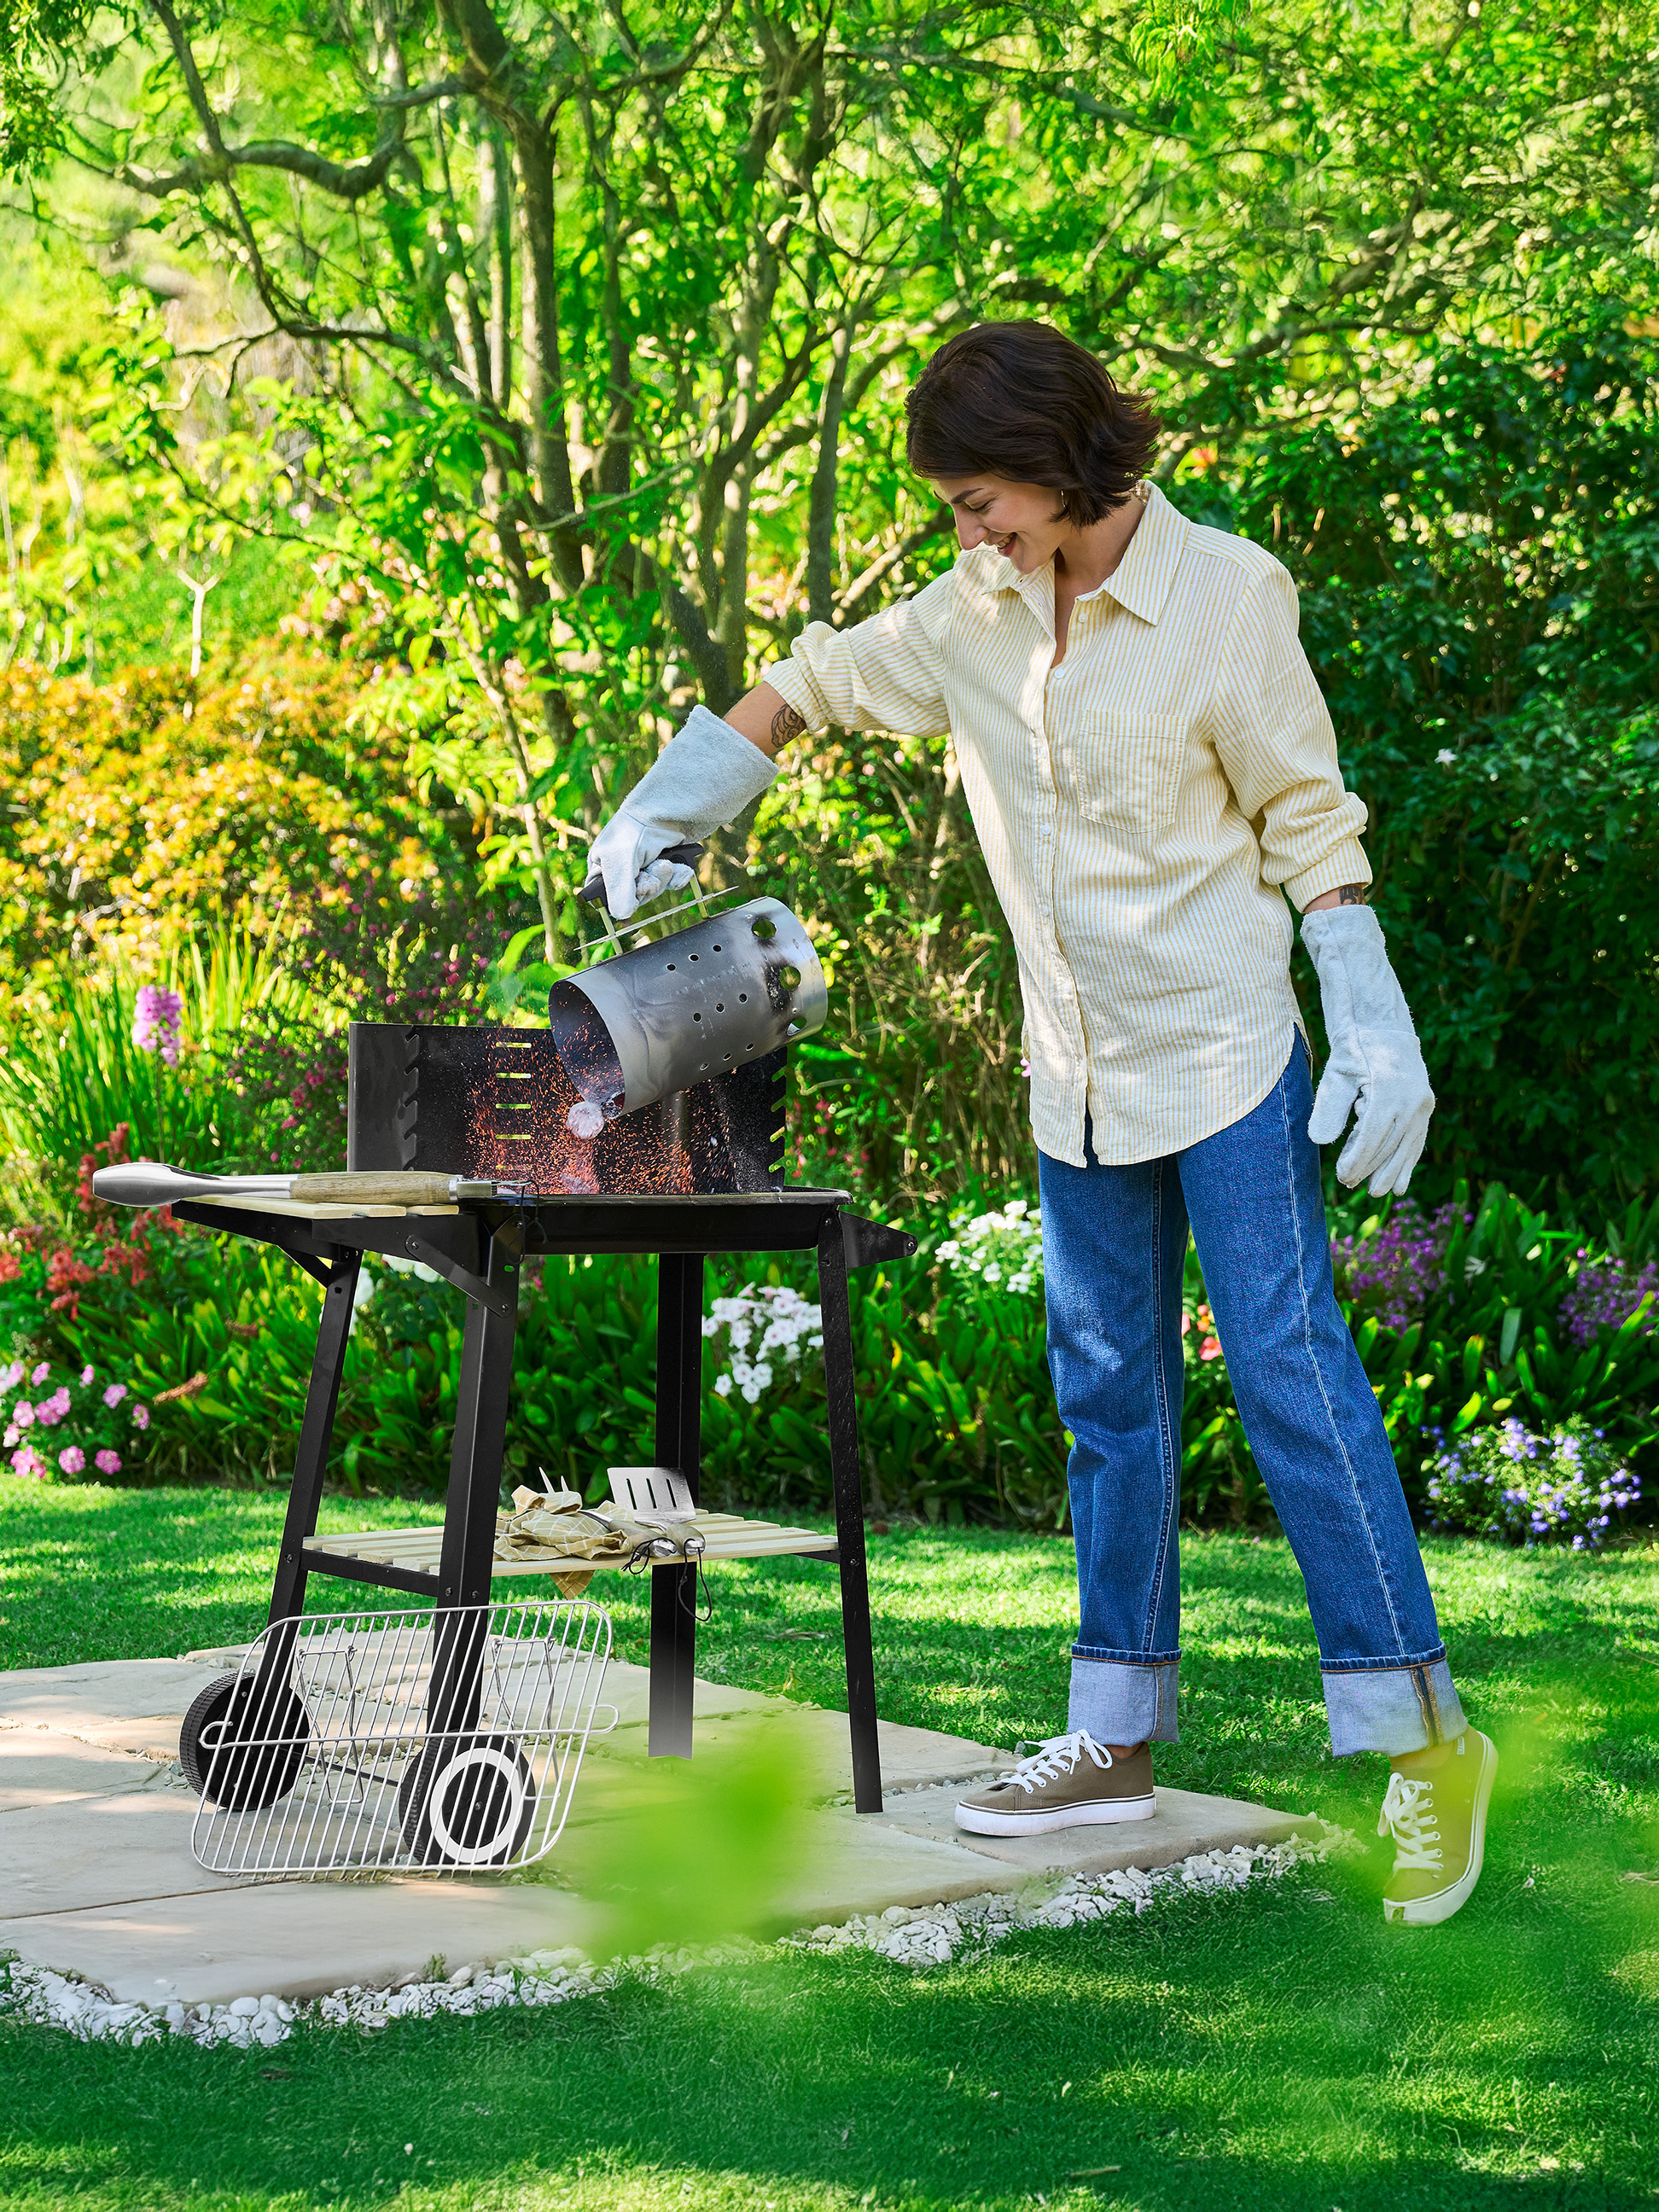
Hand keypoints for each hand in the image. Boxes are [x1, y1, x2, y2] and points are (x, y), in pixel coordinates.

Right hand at [585, 703, 778, 920]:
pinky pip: (674, 882)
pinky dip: (679, 877)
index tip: (636, 888)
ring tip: (667, 863)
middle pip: (635, 896)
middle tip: (655, 872)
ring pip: (656, 889)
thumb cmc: (641, 825)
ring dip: (664, 880)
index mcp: (603, 862)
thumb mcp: (622, 858)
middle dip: (648, 886)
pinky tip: (682, 867)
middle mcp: (624, 864)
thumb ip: (619, 889)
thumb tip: (621, 916)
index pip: (605, 896)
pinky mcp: (671, 860)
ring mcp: (648, 862)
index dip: (622, 898)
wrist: (678, 802)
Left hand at [1302, 906, 1434, 1195]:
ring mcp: (1423, 1104)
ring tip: (1377, 1192)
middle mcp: (1411, 1100)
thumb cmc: (1354, 1048)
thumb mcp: (1336, 1073)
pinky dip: (1408, 1162)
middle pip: (1389, 1145)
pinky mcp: (1425, 1106)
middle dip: (1370, 1168)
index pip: (1372, 1137)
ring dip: (1391, 1171)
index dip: (1356, 1160)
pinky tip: (1401, 1185)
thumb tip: (1319, 1141)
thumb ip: (1328, 1107)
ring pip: (1407, 1147)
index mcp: (1388, 1092)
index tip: (1341, 1177)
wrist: (1385, 1026)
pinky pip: (1417, 1140)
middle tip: (1350, 1185)